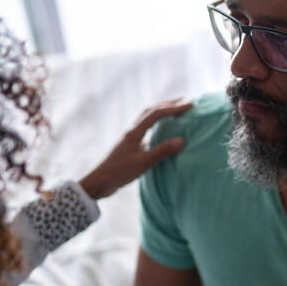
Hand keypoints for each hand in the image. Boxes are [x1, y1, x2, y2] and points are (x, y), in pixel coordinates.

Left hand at [78, 99, 192, 199]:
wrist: (97, 183)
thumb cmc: (117, 172)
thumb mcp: (142, 163)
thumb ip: (162, 151)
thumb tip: (182, 140)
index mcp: (134, 132)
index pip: (156, 114)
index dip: (173, 108)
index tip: (189, 105)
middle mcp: (132, 132)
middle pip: (150, 112)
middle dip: (168, 105)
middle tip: (184, 102)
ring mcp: (130, 139)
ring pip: (148, 120)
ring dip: (162, 114)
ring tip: (176, 113)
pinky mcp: (131, 148)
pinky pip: (147, 132)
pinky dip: (158, 128)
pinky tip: (164, 133)